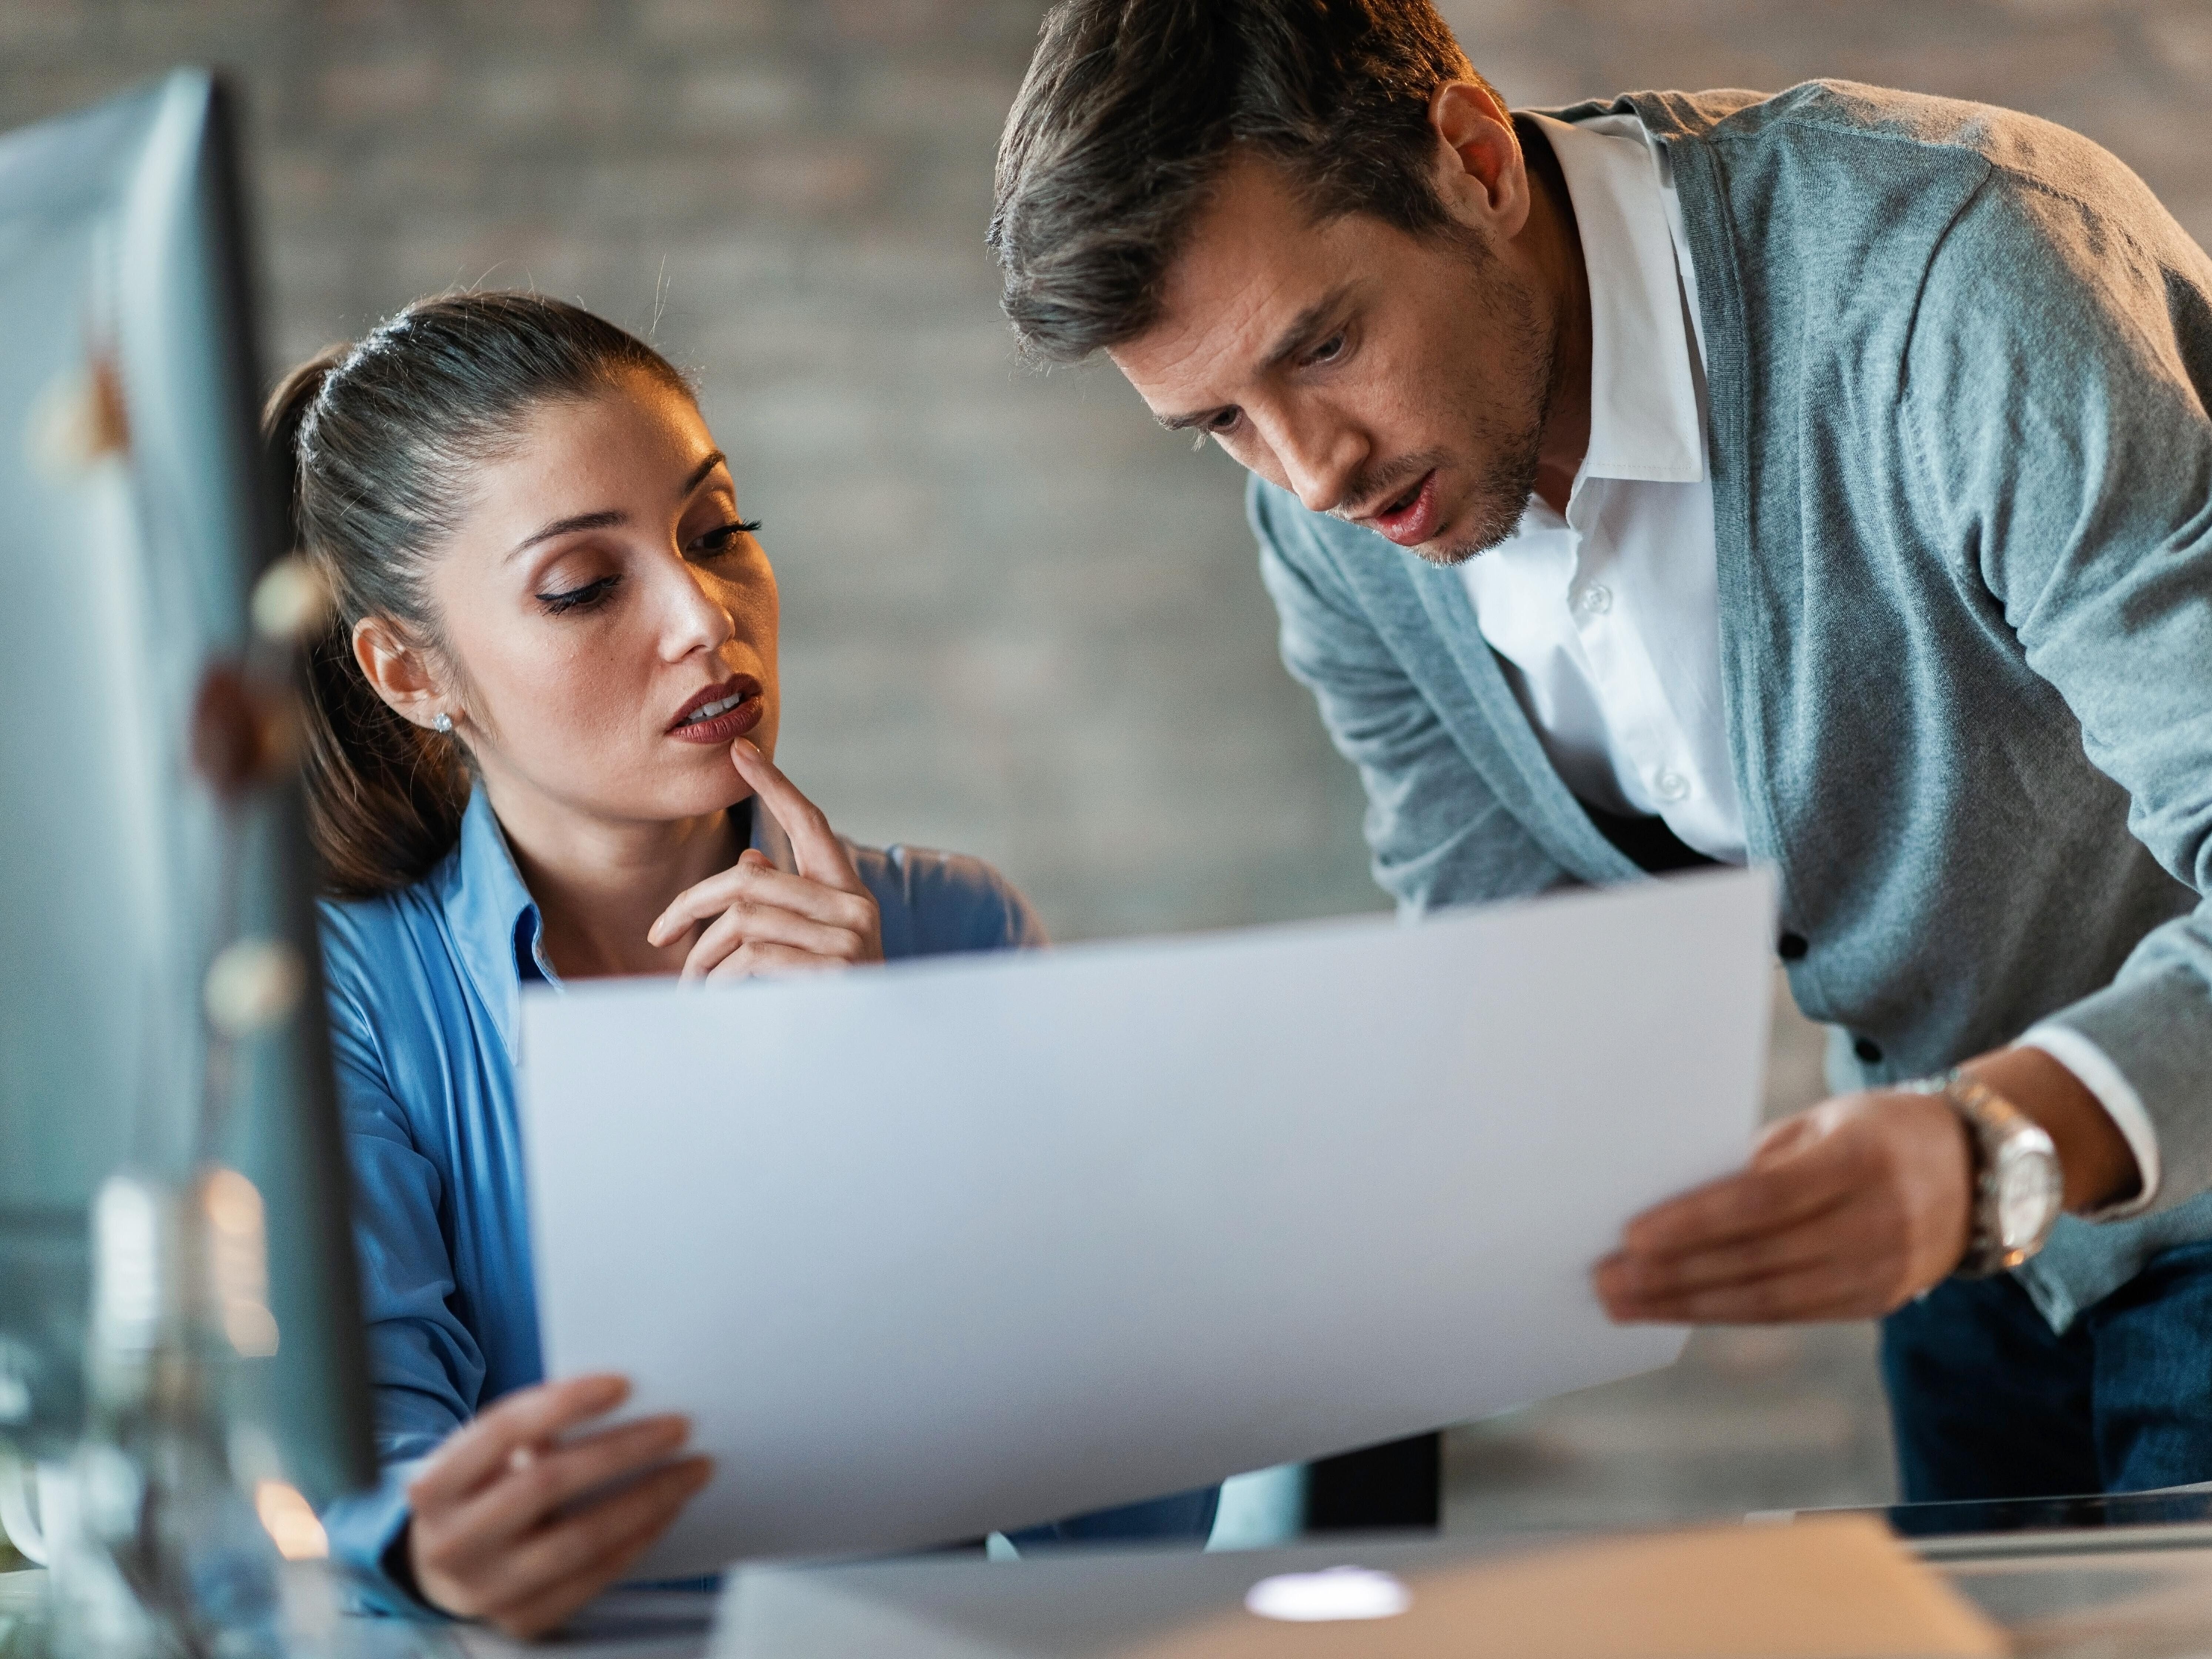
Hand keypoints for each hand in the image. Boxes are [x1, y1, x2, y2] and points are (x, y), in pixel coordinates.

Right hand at [405, 1374, 710, 1639]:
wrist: (444, 1569)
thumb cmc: (481, 1492)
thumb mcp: (484, 1460)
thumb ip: (532, 1434)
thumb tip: (624, 1403)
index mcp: (435, 1485)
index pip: (502, 1431)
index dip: (564, 1403)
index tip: (625, 1383)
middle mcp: (452, 1541)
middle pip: (547, 1483)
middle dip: (622, 1450)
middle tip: (679, 1427)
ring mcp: (485, 1588)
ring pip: (579, 1539)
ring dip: (647, 1500)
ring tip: (691, 1470)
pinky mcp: (522, 1620)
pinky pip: (592, 1578)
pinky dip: (637, 1541)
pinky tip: (667, 1511)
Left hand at [647, 740, 883, 981]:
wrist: (877, 1058)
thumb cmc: (830, 1001)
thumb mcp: (810, 946)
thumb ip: (784, 905)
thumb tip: (748, 865)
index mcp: (848, 893)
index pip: (809, 823)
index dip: (774, 784)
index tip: (740, 751)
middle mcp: (854, 908)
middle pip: (749, 880)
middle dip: (692, 904)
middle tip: (659, 934)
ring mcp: (848, 939)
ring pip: (743, 922)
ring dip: (702, 958)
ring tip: (690, 986)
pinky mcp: (832, 971)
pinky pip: (751, 958)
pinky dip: (721, 980)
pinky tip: (715, 1000)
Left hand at [1592, 1091, 1972, 1323]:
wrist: (1980, 1171)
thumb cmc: (1880, 1131)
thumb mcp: (1825, 1123)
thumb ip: (1758, 1159)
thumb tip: (1674, 1194)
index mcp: (1860, 1161)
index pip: (1762, 1199)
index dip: (1694, 1221)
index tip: (1632, 1234)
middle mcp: (1876, 1222)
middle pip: (1757, 1258)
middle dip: (1673, 1274)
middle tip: (1607, 1279)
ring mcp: (1880, 1271)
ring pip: (1768, 1298)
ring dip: (1687, 1304)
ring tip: (1625, 1303)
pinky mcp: (1875, 1301)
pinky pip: (1789, 1314)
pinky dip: (1727, 1313)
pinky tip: (1679, 1310)